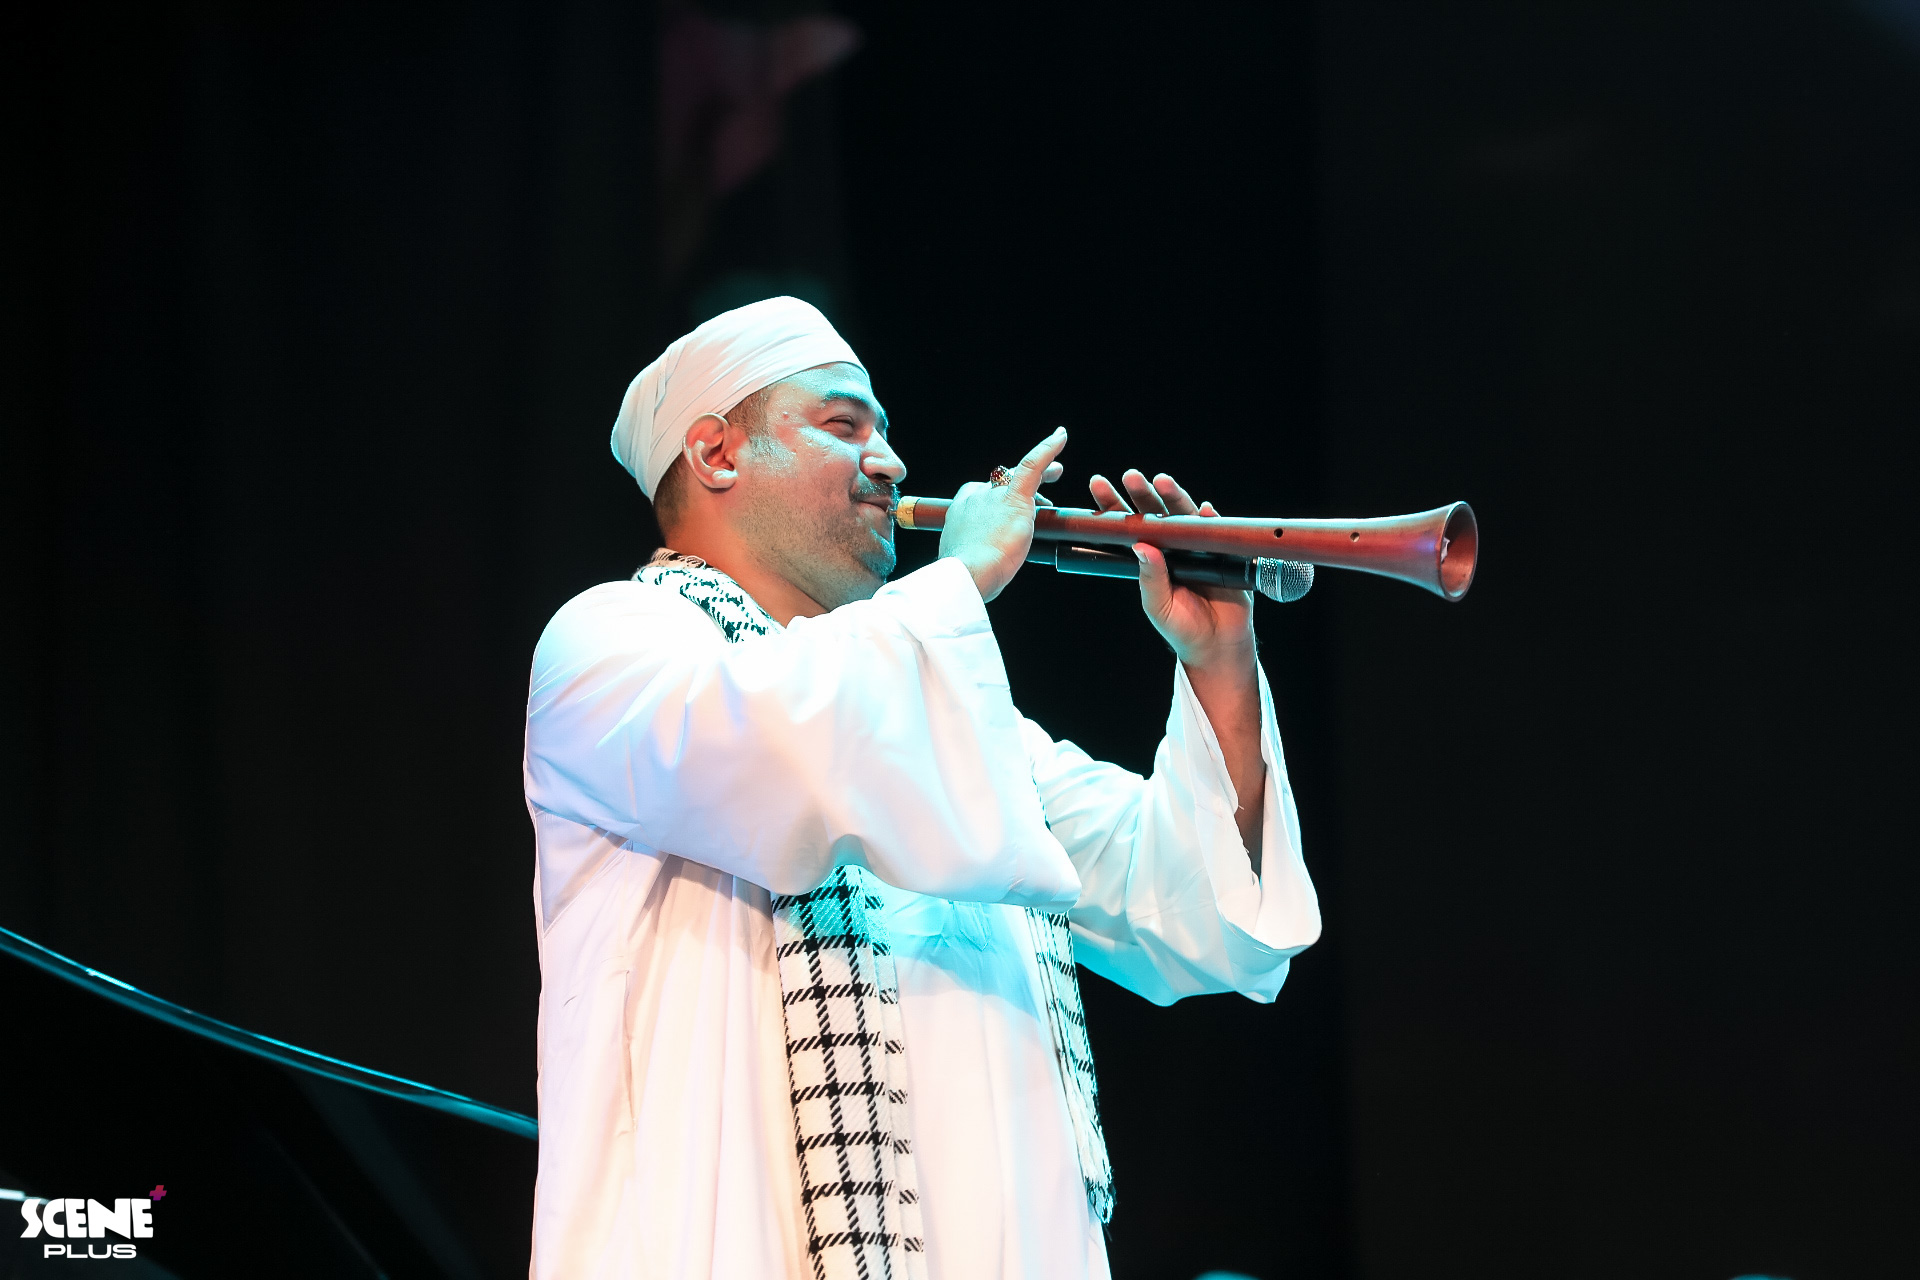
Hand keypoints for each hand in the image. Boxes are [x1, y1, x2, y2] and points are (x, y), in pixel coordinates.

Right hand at [940, 428, 1067, 600]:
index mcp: (962, 510)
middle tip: (1041, 483)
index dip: (999, 499)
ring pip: (1020, 478)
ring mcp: (995, 495)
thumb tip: (988, 564)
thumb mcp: (967, 560)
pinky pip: (1033, 465)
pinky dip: (1047, 448)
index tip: (1009, 508)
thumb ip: (977, 552)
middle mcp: (976, 496)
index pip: (983, 496)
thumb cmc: (967, 576)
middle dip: (1019, 482)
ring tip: (1057, 471)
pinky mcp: (1015, 497)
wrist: (967, 573)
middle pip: (1002, 484)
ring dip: (1040, 473)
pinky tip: (1061, 436)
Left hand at [1087, 469, 1255, 671]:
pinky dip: (1211, 521)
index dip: (1114, 506)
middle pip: (1154, 513)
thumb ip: (1151, 578)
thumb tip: (1142, 546)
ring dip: (1174, 497)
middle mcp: (1171, 546)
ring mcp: (1197, 547)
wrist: (1216, 645)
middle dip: (1141, 493)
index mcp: (1149, 557)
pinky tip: (1205, 510)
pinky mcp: (1222, 553)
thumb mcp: (1158, 605)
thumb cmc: (1181, 626)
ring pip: (1184, 516)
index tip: (1099, 485)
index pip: (1128, 526)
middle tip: (1130, 476)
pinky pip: (1218, 533)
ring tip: (1161, 481)